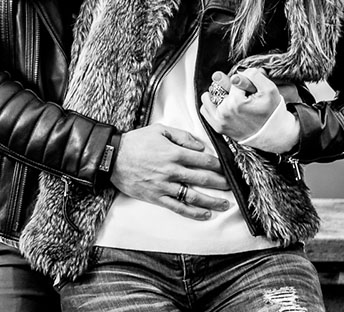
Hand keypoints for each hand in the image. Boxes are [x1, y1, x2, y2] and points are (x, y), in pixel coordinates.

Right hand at [110, 124, 231, 219]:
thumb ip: (182, 136)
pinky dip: (193, 212)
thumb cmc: (135, 142)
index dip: (218, 164)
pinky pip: (178, 207)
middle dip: (220, 183)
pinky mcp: (157, 197)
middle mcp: (171, 171)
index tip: (227, 167)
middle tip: (231, 185)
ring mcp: (164, 186)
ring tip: (225, 203)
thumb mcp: (159, 130)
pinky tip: (205, 214)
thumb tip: (200, 146)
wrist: (112, 157)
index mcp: (173, 153)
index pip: (203, 160)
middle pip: (202, 179)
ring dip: (212, 200)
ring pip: (193, 196)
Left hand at [200, 68, 282, 141]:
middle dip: (229, 88)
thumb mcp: (269, 90)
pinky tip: (223, 104)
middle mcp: (224, 112)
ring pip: (209, 98)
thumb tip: (241, 71)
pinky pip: (206, 111)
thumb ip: (255, 75)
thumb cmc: (272, 113)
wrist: (274, 135)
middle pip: (219, 89)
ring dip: (217, 95)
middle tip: (242, 95)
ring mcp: (220, 121)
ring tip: (231, 99)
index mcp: (236, 102)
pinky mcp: (219, 127)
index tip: (246, 88)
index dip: (241, 82)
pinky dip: (211, 105)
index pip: (232, 81)